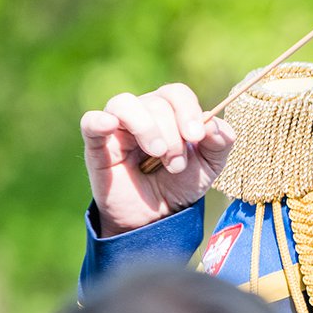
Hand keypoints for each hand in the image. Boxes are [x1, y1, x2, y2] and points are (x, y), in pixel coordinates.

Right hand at [81, 83, 235, 235]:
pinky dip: (100, 120)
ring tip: (157, 154)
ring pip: (125, 104)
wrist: (154, 218)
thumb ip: (221, 142)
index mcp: (170, 112)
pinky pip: (91, 121)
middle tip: (177, 165)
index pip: (177, 93)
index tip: (196, 137)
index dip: (188, 110)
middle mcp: (143, 113)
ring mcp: (118, 127)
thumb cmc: (180, 185)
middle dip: (173, 135)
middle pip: (157, 103)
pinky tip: (110, 126)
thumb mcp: (209, 166)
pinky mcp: (97, 145)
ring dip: (147, 127)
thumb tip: (213, 123)